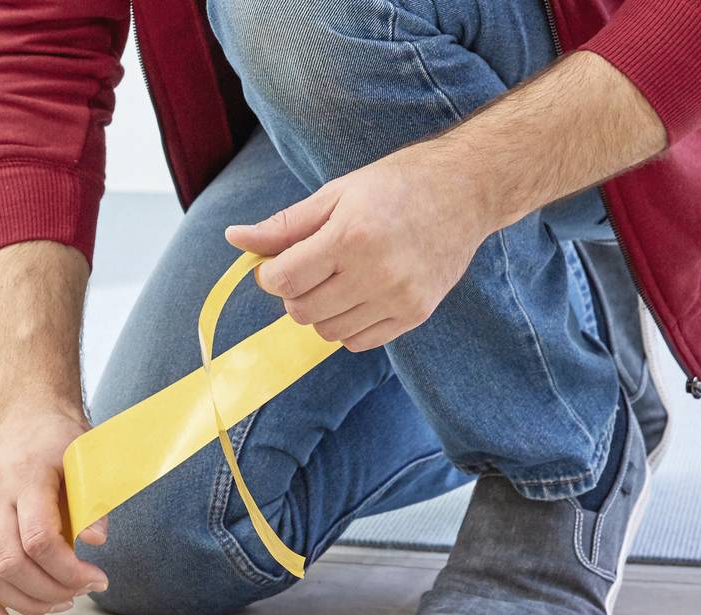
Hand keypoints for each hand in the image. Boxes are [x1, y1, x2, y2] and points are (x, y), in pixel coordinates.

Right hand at [0, 402, 109, 614]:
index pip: (38, 539)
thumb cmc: (58, 437)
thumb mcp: (87, 457)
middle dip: (50, 591)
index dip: (69, 570)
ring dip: (23, 601)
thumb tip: (96, 541)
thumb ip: (93, 499)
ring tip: (59, 604)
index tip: (98, 578)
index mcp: (24, 478)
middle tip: (82, 593)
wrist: (24, 414)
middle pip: (9, 563)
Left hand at [224, 145, 498, 352]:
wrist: (467, 190)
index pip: (284, 281)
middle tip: (312, 268)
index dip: (269, 275)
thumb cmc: (396, 186)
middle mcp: (376, 272)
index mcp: (351, 236)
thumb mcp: (335, 194)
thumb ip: (284, 225)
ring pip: (327, 332)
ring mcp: (399, 297)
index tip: (279, 263)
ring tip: (339, 278)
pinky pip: (358, 342)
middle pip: (301, 311)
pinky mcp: (415, 314)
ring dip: (321, 311)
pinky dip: (348, 325)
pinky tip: (360, 295)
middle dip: (294, 293)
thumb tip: (234, 238)